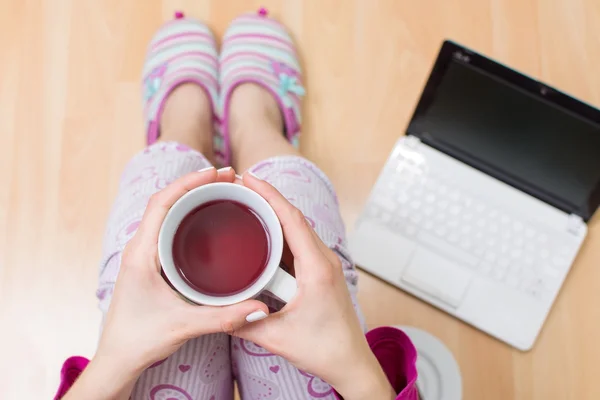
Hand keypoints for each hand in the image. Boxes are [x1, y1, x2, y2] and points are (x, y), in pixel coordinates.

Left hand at [96, 167, 268, 374]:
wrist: (119, 357)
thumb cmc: (140, 339)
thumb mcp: (184, 325)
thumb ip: (224, 316)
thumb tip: (260, 306)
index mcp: (141, 253)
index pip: (161, 203)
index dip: (188, 182)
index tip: (215, 173)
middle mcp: (139, 247)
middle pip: (165, 200)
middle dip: (196, 183)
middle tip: (229, 177)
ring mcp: (144, 254)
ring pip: (166, 211)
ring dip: (191, 196)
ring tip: (222, 189)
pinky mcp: (151, 262)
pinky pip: (168, 226)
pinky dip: (188, 213)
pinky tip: (207, 218)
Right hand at [236, 173, 394, 399]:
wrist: (350, 362)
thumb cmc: (324, 349)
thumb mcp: (277, 337)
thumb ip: (244, 322)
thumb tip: (217, 310)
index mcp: (317, 268)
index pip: (292, 219)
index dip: (269, 195)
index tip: (248, 178)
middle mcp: (324, 260)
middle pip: (294, 217)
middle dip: (267, 198)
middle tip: (239, 188)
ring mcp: (325, 264)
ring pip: (298, 229)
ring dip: (275, 214)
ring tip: (247, 204)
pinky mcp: (322, 272)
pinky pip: (300, 244)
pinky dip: (281, 233)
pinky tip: (263, 234)